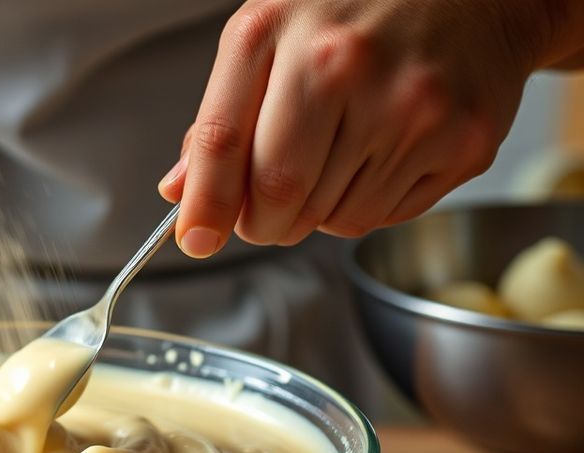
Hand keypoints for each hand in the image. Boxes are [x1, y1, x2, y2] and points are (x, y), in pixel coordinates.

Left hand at [158, 0, 583, 257]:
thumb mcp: (270, 37)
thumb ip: (220, 117)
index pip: (222, 142)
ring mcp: (409, 104)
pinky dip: (366, 204)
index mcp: (277, 30)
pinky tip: (380, 154)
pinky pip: (383, 215)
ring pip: (331, 217)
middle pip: (278, 193)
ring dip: (317, 210)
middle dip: (261, 221)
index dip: (205, 206)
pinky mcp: (460, 140)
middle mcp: (343, 64)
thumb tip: (182, 192)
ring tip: (339, 154)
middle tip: (267, 209)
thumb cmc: (357, 10)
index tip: (196, 239)